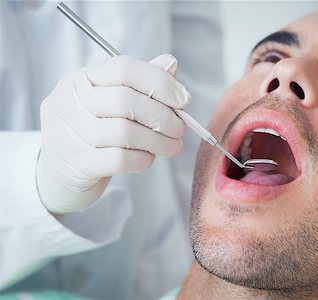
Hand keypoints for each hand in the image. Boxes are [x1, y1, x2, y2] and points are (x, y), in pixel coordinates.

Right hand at [37, 54, 189, 213]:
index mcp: (80, 79)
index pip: (123, 68)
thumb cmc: (94, 131)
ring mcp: (66, 133)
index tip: (184, 100)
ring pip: (125, 132)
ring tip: (172, 146)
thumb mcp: (112, 102)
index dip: (159, 82)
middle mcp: (67, 102)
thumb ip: (142, 83)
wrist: (60, 173)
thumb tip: (170, 63)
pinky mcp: (74, 164)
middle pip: (125, 100)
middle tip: (180, 129)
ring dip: (159, 141)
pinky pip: (119, 159)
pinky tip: (148, 158)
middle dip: (163, 116)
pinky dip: (143, 159)